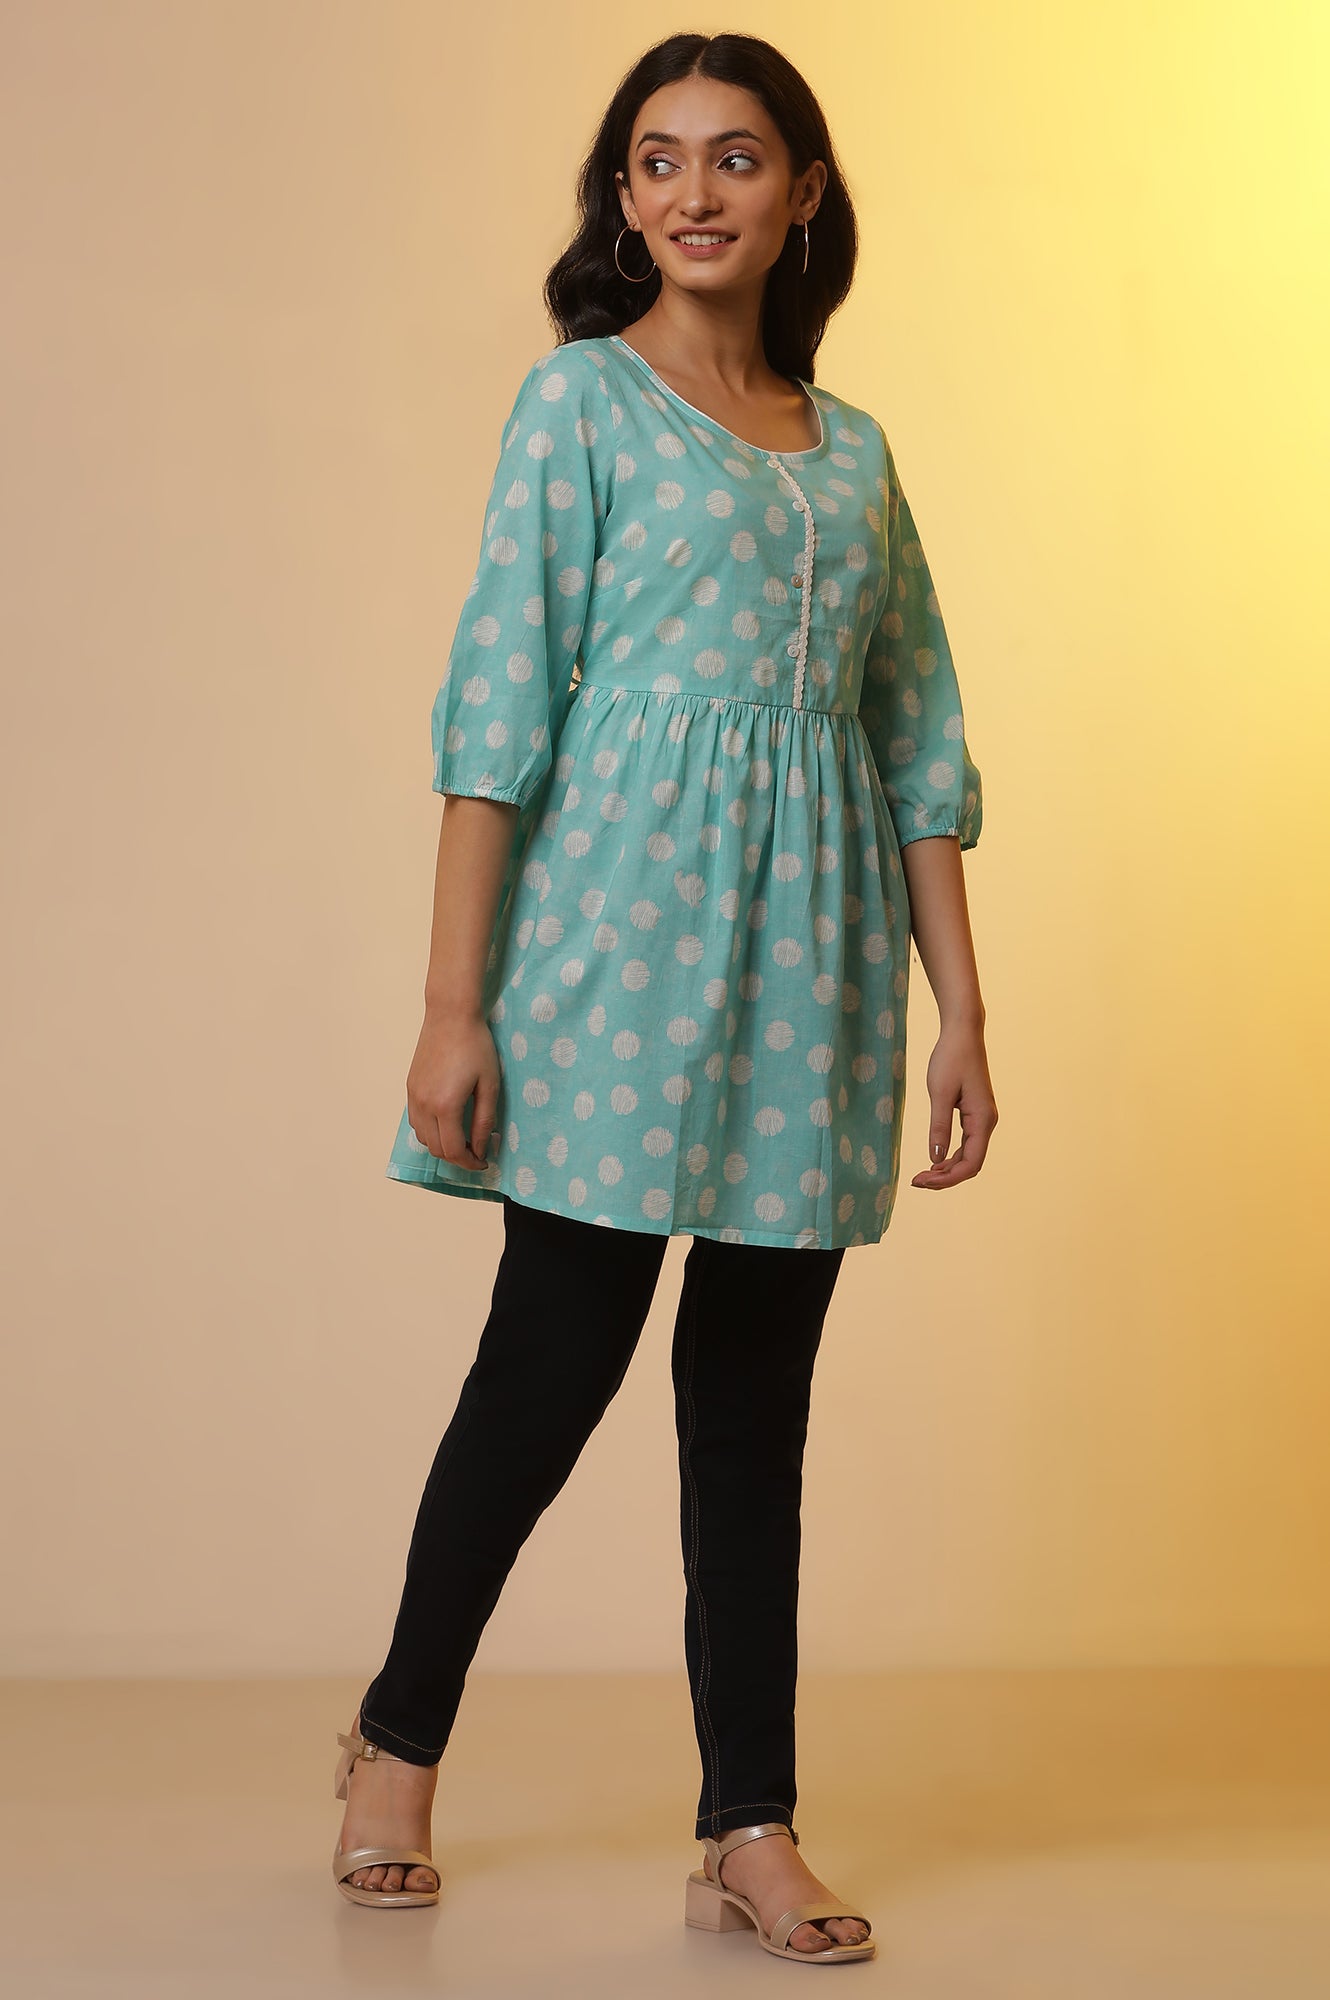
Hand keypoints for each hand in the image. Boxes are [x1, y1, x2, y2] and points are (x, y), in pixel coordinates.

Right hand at [405, 1005, 500, 1171]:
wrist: (450, 1015)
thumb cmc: (476, 1046)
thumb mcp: (489, 1084)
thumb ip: (484, 1119)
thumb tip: (482, 1147)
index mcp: (445, 1106)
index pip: (454, 1151)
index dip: (470, 1163)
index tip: (484, 1161)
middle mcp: (424, 1105)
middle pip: (436, 1149)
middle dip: (458, 1157)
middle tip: (477, 1152)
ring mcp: (413, 1096)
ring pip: (422, 1138)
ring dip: (442, 1145)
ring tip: (463, 1137)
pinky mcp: (410, 1088)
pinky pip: (415, 1122)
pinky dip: (430, 1131)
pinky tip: (447, 1122)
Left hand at [910, 1021, 997, 1188]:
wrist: (962, 1033)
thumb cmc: (951, 1058)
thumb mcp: (940, 1093)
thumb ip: (939, 1127)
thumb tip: (936, 1159)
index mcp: (982, 1120)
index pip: (971, 1164)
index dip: (948, 1179)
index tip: (922, 1181)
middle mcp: (987, 1123)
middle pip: (970, 1164)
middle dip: (945, 1177)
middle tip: (916, 1181)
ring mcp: (982, 1119)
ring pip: (968, 1155)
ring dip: (947, 1168)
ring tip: (923, 1174)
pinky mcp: (974, 1113)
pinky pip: (966, 1143)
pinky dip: (950, 1155)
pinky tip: (934, 1159)